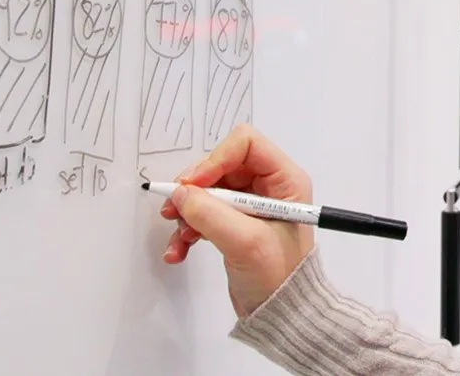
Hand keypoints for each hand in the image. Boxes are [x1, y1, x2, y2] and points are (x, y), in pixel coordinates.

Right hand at [161, 124, 314, 317]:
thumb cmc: (279, 278)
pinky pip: (204, 213)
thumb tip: (180, 194)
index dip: (215, 159)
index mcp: (285, 180)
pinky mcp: (234, 224)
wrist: (282, 315)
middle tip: (174, 208)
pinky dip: (188, 229)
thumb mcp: (245, 242)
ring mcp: (250, 205)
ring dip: (187, 211)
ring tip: (179, 235)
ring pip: (208, 190)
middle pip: (221, 165)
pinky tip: (178, 250)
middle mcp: (269, 187)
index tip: (193, 185)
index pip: (245, 144)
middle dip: (195, 188)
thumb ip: (210, 213)